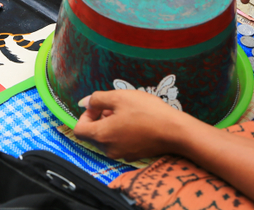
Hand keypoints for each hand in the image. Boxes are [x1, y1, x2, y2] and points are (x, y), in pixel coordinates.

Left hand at [74, 90, 189, 160]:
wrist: (174, 131)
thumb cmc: (145, 111)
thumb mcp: (119, 97)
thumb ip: (97, 99)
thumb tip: (84, 103)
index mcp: (101, 136)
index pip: (79, 130)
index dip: (85, 115)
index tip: (99, 106)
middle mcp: (108, 150)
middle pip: (93, 135)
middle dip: (99, 119)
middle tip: (115, 106)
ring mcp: (121, 155)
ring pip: (107, 139)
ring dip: (111, 125)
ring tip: (127, 112)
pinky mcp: (133, 156)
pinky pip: (120, 144)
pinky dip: (122, 133)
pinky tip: (136, 122)